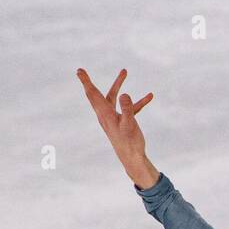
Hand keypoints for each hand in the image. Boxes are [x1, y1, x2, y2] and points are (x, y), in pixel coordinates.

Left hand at [76, 67, 157, 187]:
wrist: (132, 157)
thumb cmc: (129, 141)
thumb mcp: (130, 124)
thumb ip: (127, 109)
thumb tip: (125, 94)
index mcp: (105, 113)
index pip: (93, 94)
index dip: (86, 82)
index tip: (79, 71)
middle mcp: (106, 114)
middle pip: (97, 94)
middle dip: (90, 82)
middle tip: (80, 71)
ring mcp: (114, 117)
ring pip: (112, 97)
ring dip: (118, 85)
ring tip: (125, 71)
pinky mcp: (123, 121)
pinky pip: (128, 107)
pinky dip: (137, 101)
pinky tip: (149, 97)